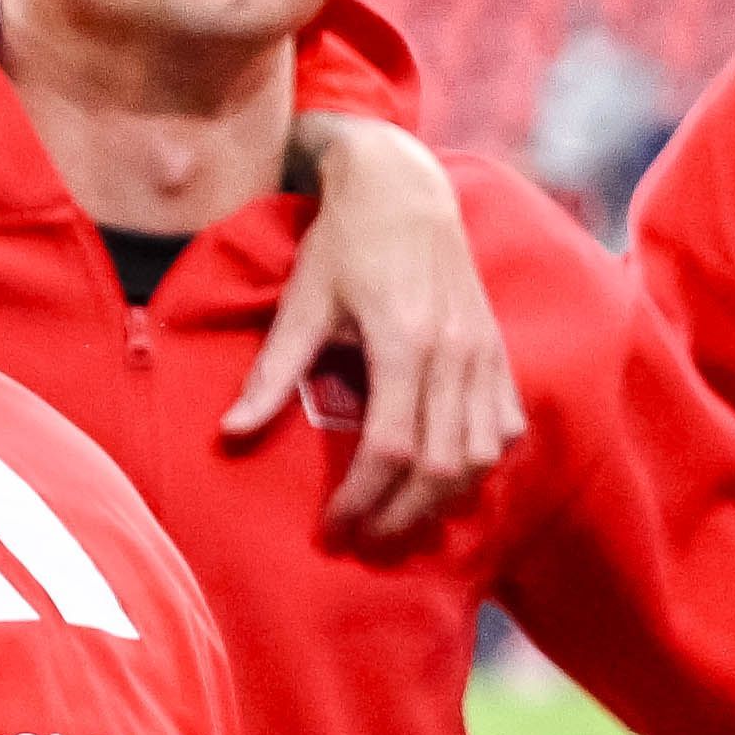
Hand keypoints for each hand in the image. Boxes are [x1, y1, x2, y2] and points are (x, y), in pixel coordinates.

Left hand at [256, 118, 519, 549]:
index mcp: (406, 343)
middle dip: (403, 515)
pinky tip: (445, 484)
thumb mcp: (299, 305)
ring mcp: (485, 352)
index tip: (331, 530)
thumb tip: (229, 436)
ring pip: (482, 453)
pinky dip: (480, 464)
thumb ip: (271, 375)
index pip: (391, 449)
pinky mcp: (498, 350)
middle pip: (443, 464)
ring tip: (400, 524)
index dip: (362, 500)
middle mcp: (457, 353)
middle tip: (364, 543)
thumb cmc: (342, 247)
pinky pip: (505, 426)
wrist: (403, 190)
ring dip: (444, 500)